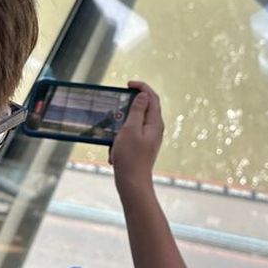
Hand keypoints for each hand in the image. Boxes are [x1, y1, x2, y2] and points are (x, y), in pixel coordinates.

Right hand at [111, 81, 163, 199]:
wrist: (132, 183)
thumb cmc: (130, 157)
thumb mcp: (131, 130)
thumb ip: (137, 111)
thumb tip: (144, 96)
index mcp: (155, 123)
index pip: (152, 97)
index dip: (141, 87)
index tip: (128, 84)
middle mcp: (155, 129)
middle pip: (145, 108)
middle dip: (129, 106)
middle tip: (116, 106)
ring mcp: (149, 138)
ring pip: (134, 123)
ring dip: (121, 126)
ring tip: (113, 135)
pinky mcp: (142, 147)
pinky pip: (130, 136)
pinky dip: (120, 139)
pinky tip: (114, 150)